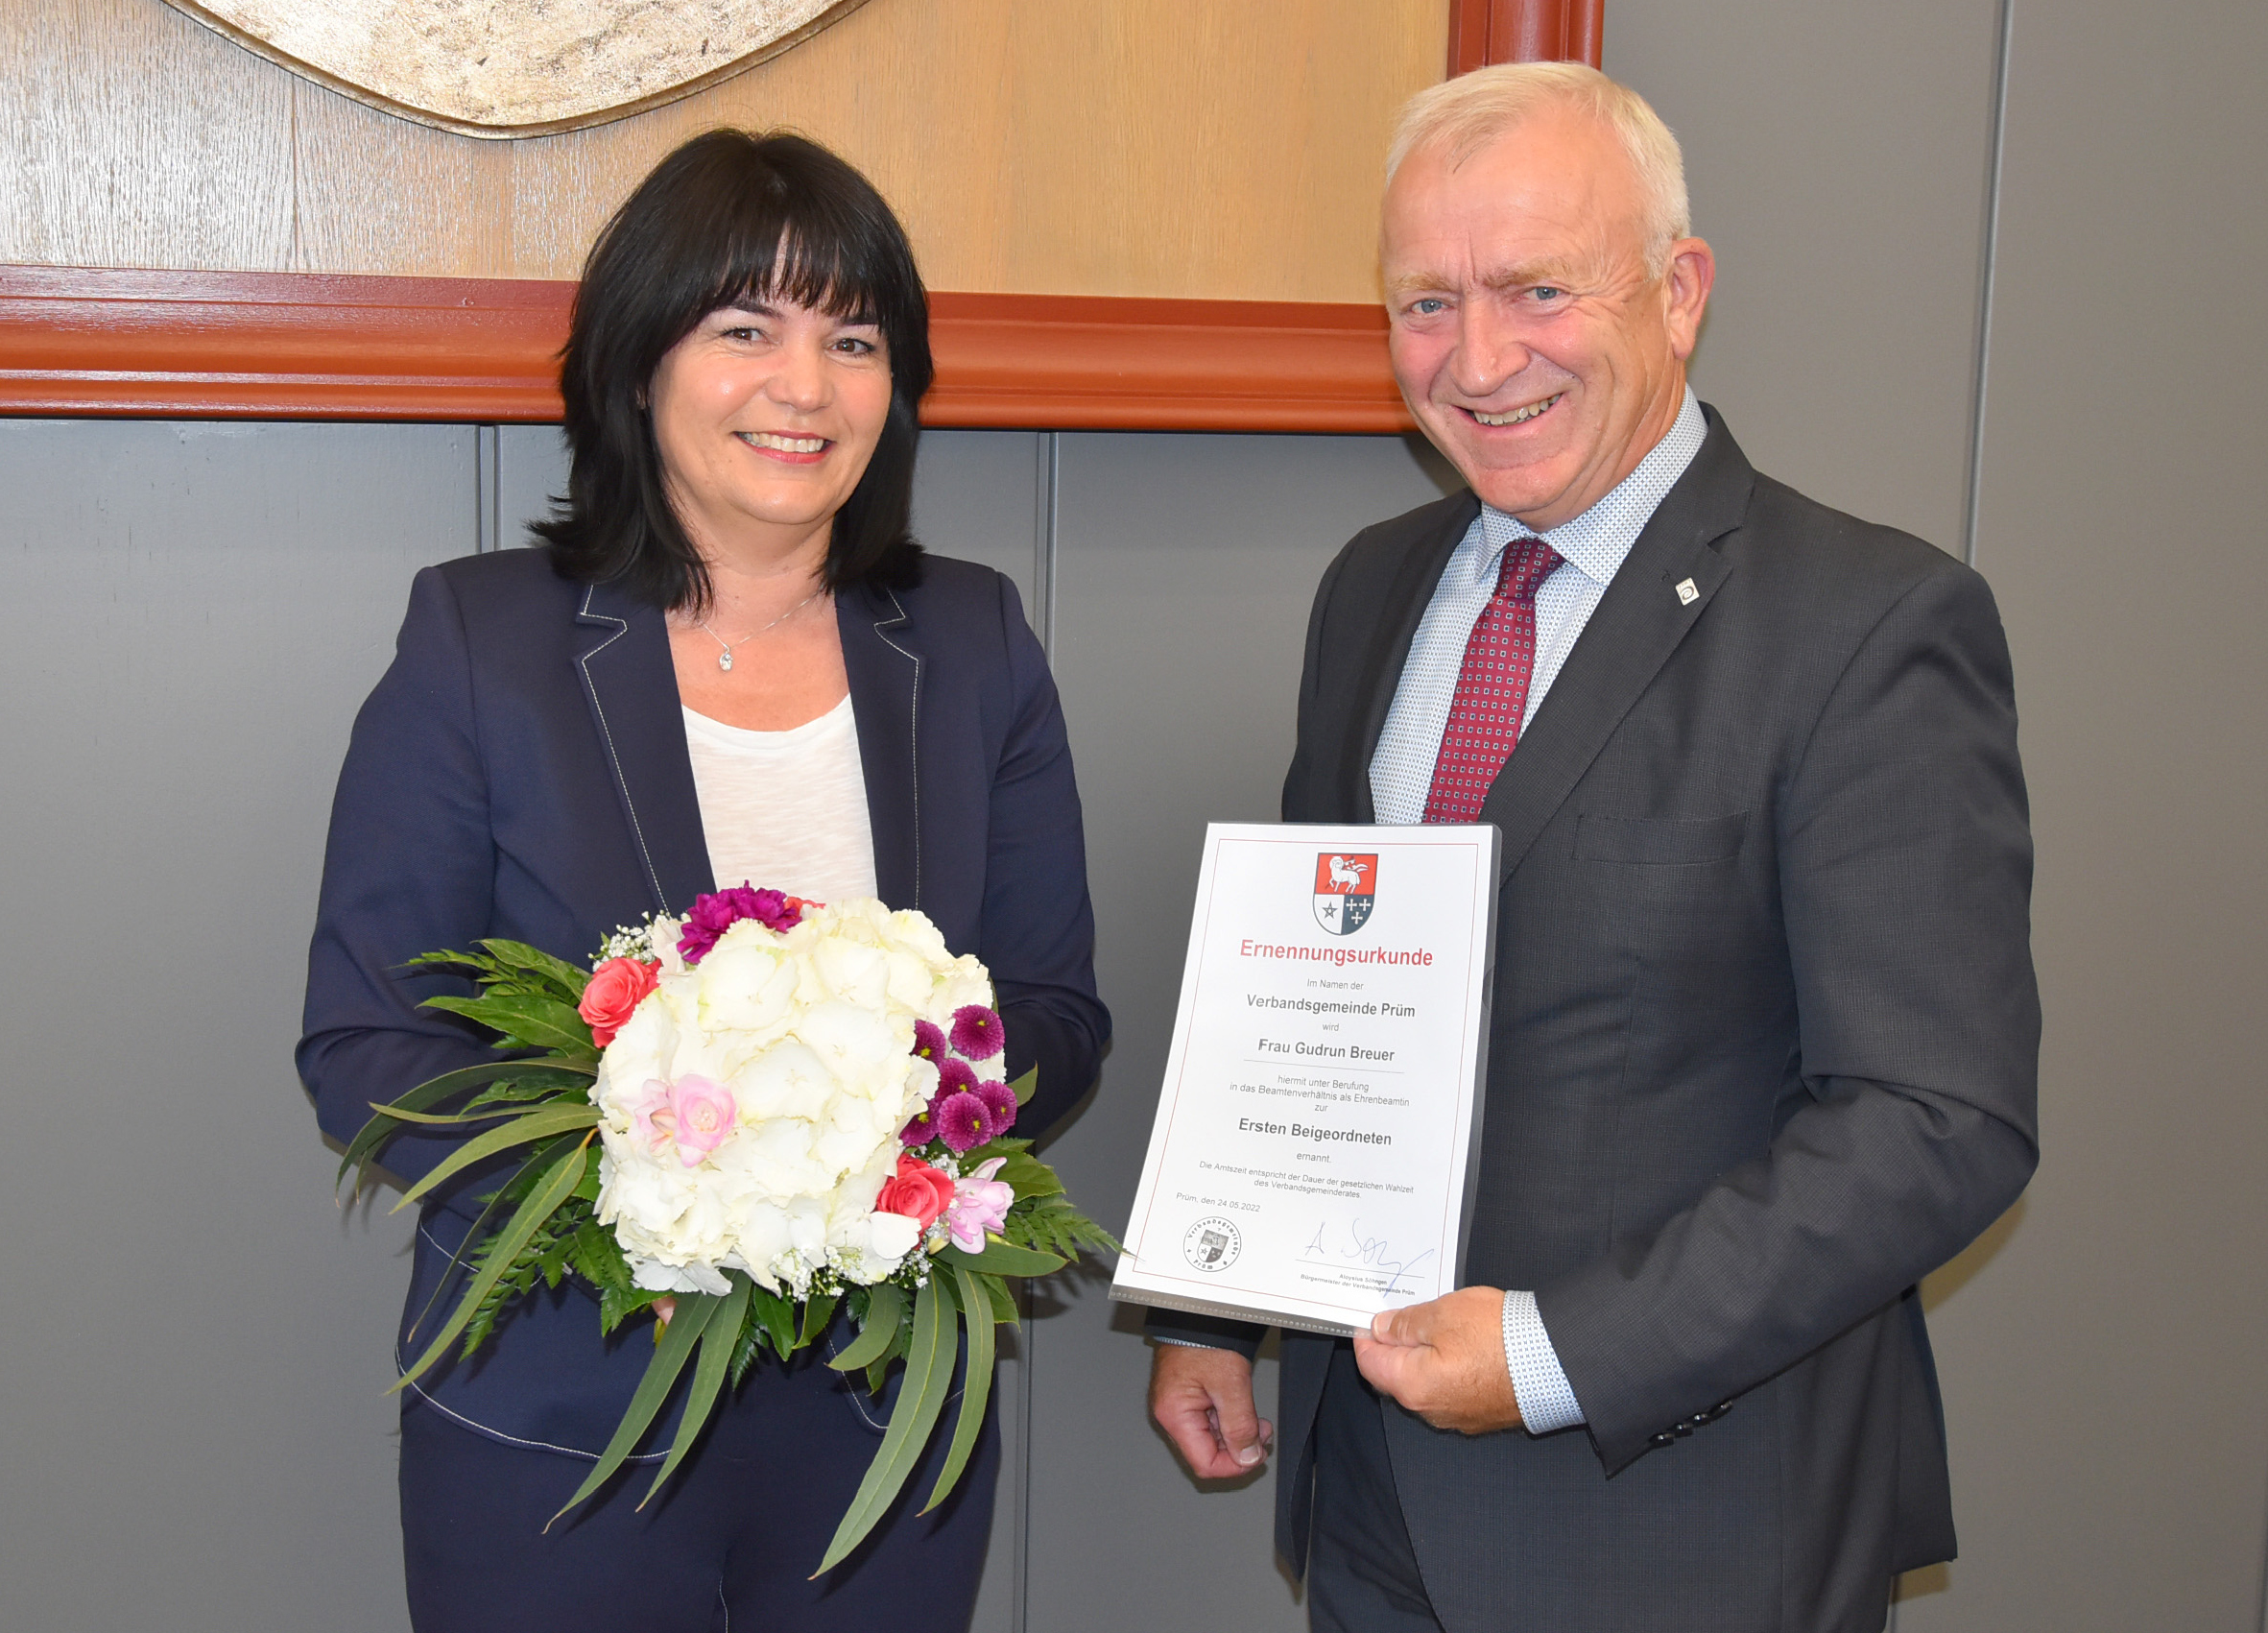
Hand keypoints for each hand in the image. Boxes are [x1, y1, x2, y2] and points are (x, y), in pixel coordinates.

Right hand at [1149, 1344, 1274, 1478]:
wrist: (1201, 1309)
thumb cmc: (1207, 1338)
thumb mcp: (1230, 1384)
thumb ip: (1240, 1425)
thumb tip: (1248, 1457)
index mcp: (1174, 1415)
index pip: (1204, 1463)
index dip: (1234, 1466)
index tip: (1256, 1456)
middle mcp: (1171, 1414)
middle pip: (1206, 1453)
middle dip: (1238, 1449)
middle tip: (1262, 1435)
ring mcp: (1178, 1405)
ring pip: (1210, 1438)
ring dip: (1237, 1434)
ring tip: (1258, 1422)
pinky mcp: (1187, 1396)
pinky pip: (1209, 1421)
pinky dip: (1230, 1421)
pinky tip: (1244, 1410)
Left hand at [1352, 1286, 1522, 1433]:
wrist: (1555, 1363)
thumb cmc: (1499, 1338)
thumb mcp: (1443, 1315)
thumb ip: (1406, 1323)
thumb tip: (1382, 1328)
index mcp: (1412, 1386)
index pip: (1370, 1363)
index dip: (1365, 1337)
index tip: (1368, 1319)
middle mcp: (1431, 1410)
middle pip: (1396, 1377)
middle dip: (1395, 1347)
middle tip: (1403, 1317)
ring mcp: (1459, 1416)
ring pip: (1425, 1384)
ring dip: (1424, 1358)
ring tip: (1438, 1326)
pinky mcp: (1483, 1415)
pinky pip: (1453, 1390)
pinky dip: (1449, 1370)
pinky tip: (1463, 1347)